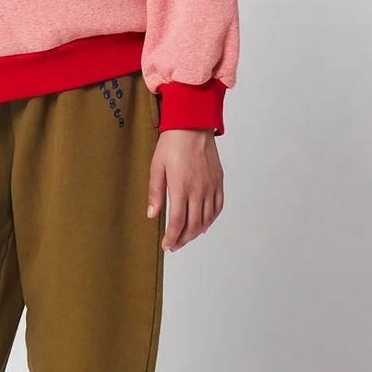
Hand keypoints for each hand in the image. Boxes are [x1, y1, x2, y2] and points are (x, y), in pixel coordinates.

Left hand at [147, 128, 223, 251]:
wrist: (192, 125)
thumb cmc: (172, 143)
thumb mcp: (156, 167)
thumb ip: (155, 193)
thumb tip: (152, 215)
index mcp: (181, 187)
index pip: (178, 222)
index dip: (172, 237)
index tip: (167, 245)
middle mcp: (199, 190)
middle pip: (194, 225)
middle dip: (183, 239)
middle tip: (174, 245)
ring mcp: (211, 186)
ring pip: (207, 219)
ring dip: (196, 232)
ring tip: (186, 237)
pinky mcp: (218, 181)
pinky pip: (218, 207)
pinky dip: (211, 219)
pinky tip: (203, 224)